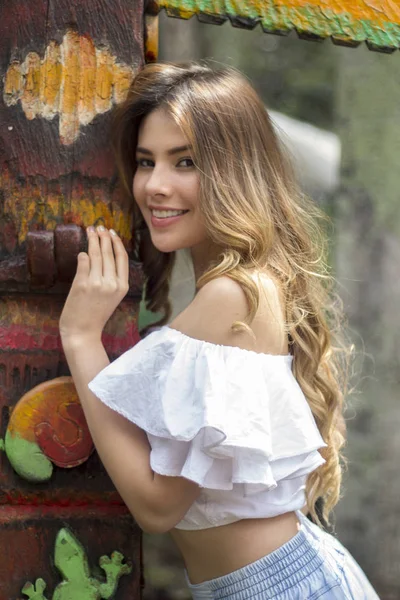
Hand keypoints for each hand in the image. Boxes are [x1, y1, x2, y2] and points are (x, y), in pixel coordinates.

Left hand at [59, 226, 128, 341]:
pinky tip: (82, 251)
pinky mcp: (82, 283)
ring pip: (96, 254)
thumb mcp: (112, 297)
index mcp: (122, 286)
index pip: (122, 258)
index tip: (112, 233)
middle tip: (99, 226)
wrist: (82, 332)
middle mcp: (112, 283)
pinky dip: (83, 254)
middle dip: (103, 237)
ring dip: (93, 240)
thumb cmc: (96, 315)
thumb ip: (112, 279)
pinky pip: (83, 261)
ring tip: (90, 231)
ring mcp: (97, 283)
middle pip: (109, 253)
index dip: (117, 243)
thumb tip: (104, 255)